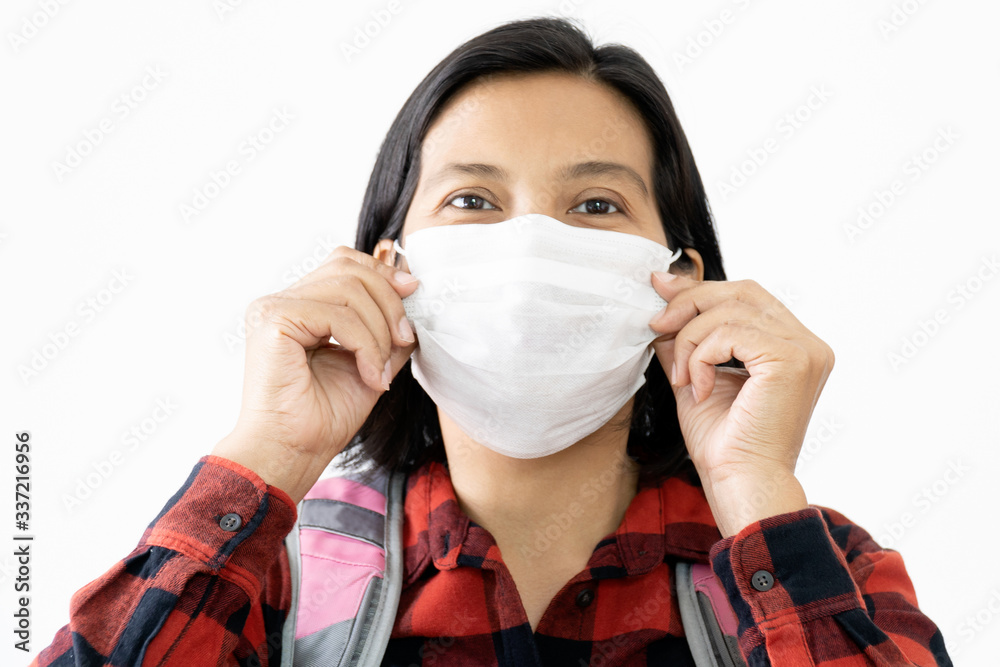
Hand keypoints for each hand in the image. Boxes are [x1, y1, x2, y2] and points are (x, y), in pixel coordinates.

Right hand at [212, 246, 418, 503]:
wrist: (293, 453)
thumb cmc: (324, 417)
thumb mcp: (372, 361)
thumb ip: (387, 326)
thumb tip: (411, 289)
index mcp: (300, 306)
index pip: (345, 263)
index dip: (382, 273)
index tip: (412, 293)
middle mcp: (281, 301)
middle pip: (349, 268)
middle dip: (389, 302)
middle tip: (404, 341)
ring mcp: (274, 307)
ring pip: (349, 289)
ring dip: (379, 331)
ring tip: (381, 370)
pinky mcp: (275, 320)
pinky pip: (339, 315)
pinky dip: (366, 345)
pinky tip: (370, 375)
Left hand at [647, 272, 834, 536]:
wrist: (740, 482)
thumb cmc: (723, 443)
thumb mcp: (695, 376)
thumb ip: (687, 339)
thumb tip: (663, 299)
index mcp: (792, 346)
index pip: (746, 296)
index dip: (701, 289)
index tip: (659, 289)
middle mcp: (807, 344)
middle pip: (741, 292)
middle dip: (691, 302)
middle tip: (657, 325)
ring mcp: (804, 350)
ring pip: (730, 311)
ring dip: (691, 339)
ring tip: (683, 377)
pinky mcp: (791, 360)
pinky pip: (730, 333)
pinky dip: (702, 356)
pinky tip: (698, 388)